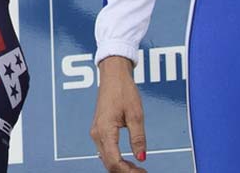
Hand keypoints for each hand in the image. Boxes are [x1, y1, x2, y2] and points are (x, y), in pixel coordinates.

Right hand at [89, 56, 147, 171]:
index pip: (114, 161)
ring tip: (138, 169)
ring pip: (106, 159)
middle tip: (142, 172)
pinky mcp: (99, 130)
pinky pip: (106, 151)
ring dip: (121, 167)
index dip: (128, 172)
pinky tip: (128, 161)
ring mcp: (96, 132)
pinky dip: (116, 159)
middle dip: (125, 172)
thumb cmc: (123, 91)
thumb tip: (142, 157)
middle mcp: (97, 134)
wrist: (113, 76)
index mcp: (105, 130)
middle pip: (108, 163)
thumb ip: (138, 138)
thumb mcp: (136, 115)